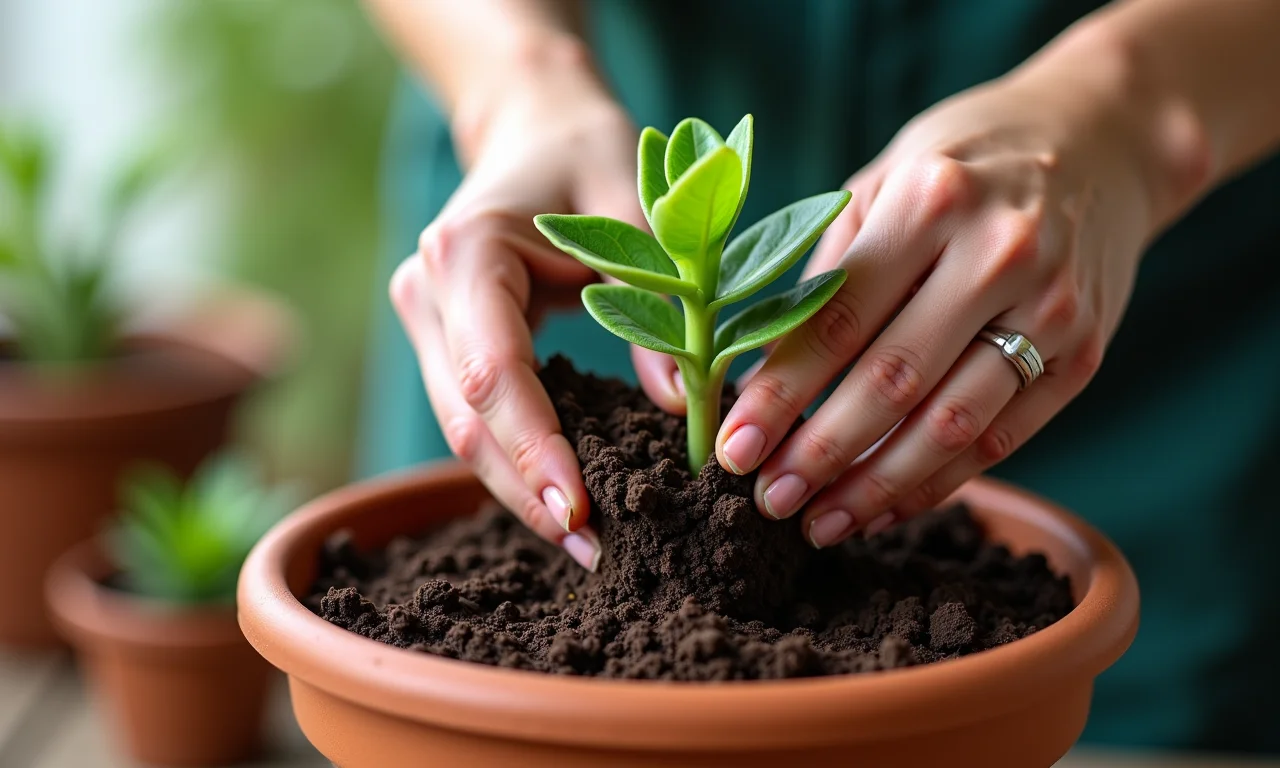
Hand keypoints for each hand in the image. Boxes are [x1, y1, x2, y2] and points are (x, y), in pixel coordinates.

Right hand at [390, 66, 682, 568]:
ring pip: (464, 430)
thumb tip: (686, 405)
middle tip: (594, 552)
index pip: (491, 371)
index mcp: (466, 251)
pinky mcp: (444, 343)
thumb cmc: (590, 153)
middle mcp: (428, 290)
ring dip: (520, 490)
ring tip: (589, 545)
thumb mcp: (640, 208)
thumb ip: (659, 298)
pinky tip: (568, 500)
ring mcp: (427, 320)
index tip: (581, 510)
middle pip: (467, 418)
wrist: (537, 128)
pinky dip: (519, 462)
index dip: (533, 447)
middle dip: (527, 490)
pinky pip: (477, 417)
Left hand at [717, 64, 1157, 547]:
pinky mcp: (1085, 357)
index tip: (731, 446)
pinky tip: (883, 508)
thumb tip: (760, 375)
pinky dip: (936, 484)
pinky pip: (1000, 439)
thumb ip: (828, 271)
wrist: (1103, 141)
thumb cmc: (962, 164)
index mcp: (930, 201)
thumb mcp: (885, 182)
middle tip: (766, 499)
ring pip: (949, 425)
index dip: (779, 393)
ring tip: (818, 522)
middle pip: (892, 380)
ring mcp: (1051, 310)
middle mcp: (998, 254)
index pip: (837, 318)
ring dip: (875, 486)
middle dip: (819, 452)